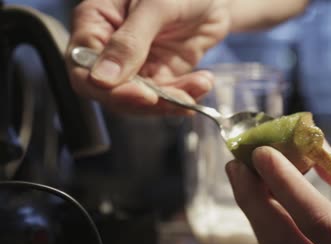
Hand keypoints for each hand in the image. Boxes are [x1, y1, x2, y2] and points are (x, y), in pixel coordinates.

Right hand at [67, 0, 229, 113]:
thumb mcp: (156, 6)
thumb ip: (130, 41)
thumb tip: (103, 78)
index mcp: (96, 22)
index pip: (82, 68)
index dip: (107, 89)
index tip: (141, 94)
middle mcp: (111, 47)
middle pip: (111, 92)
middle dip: (146, 100)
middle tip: (176, 99)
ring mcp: (136, 63)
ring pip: (141, 100)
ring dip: (171, 101)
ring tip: (199, 85)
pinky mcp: (160, 73)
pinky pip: (165, 96)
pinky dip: (185, 95)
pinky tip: (203, 82)